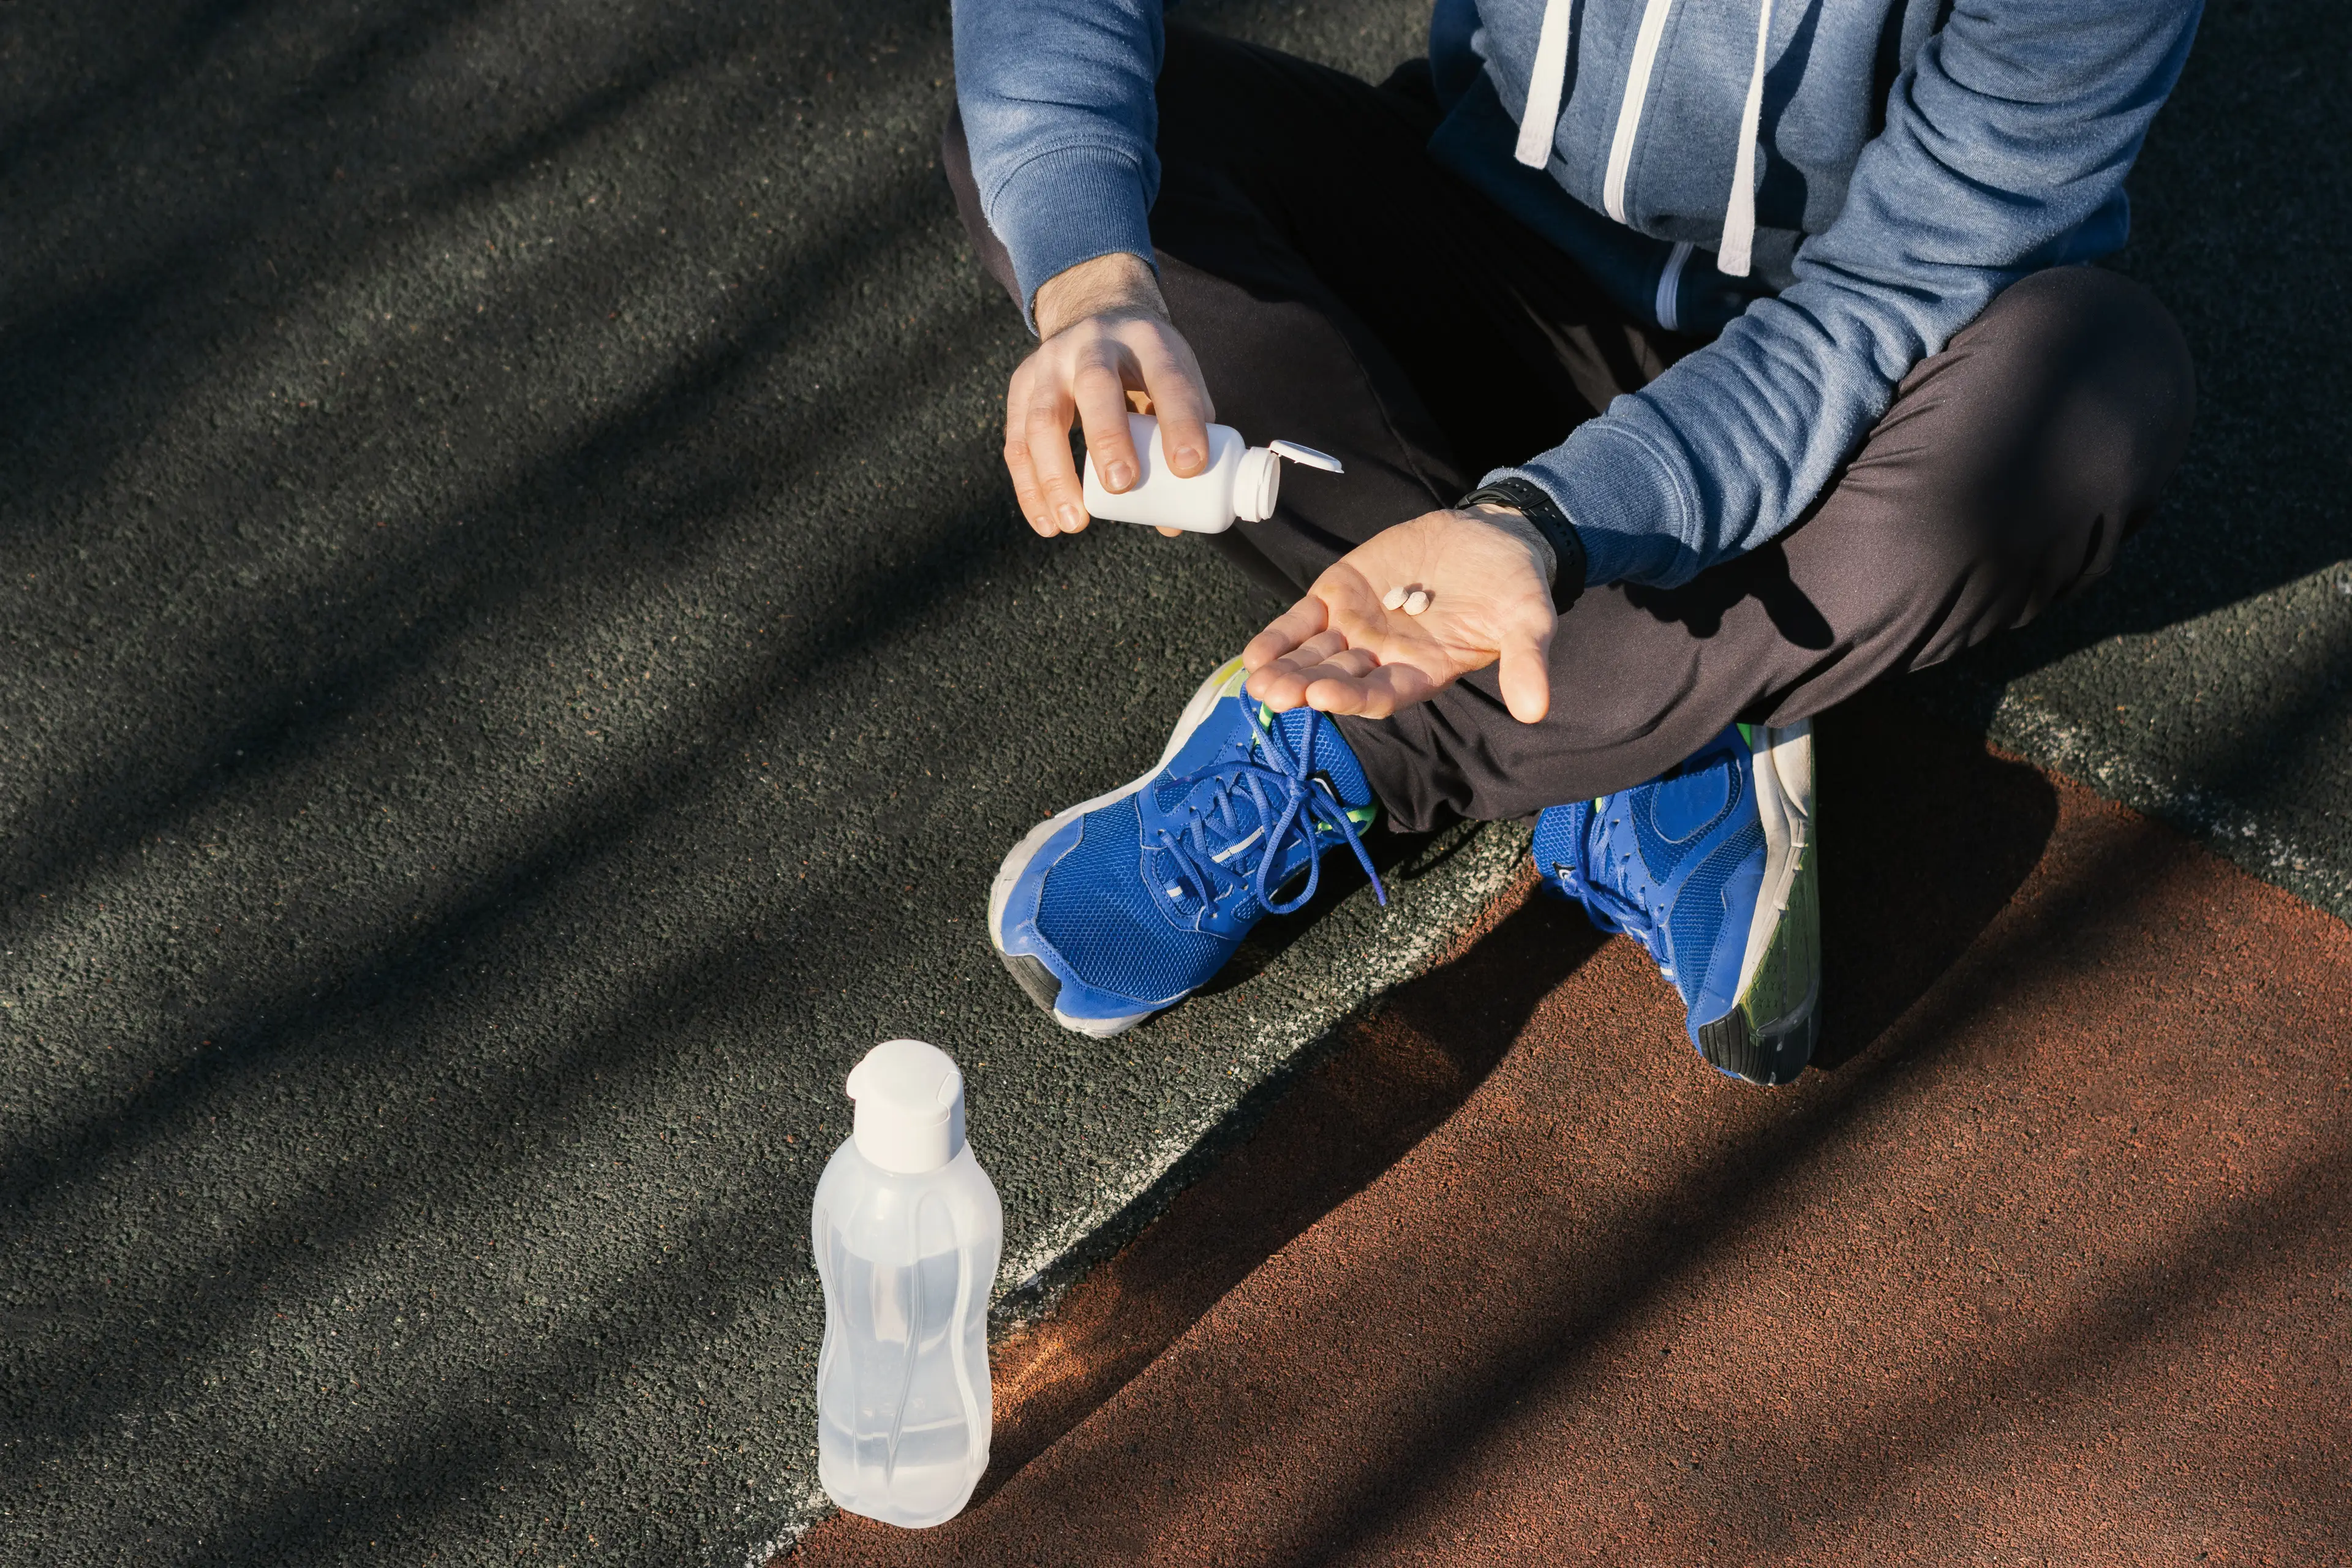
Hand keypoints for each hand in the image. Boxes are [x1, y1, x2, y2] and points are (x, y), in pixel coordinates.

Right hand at [1004, 253, 1213, 537]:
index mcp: (1147, 340)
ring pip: (1044, 417)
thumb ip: (1184, 441)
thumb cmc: (1147, 368)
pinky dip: (1030, 488)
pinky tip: (1047, 523)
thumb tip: (1172, 521)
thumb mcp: (1177, 382)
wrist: (1095, 316)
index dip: (1180, 421)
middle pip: (1095, 385)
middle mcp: (1094, 343)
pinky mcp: (1021, 386)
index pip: (1167, 377)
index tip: (1190, 467)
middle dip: (1107, 437)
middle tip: (1121, 485)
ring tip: (1074, 523)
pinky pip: (1017, 442)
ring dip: (1056, 474)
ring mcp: (1050, 362)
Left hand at [1243, 507, 1556, 723]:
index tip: (1324, 699)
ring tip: (1257, 682)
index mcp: (1423, 672)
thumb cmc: (1513, 586)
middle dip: (1305, 689)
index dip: (1354, 698)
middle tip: (1274, 696)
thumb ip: (1526, 662)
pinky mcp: (1339, 595)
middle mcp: (1384, 658)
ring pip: (1314, 656)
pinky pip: (1302, 621)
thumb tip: (1538, 710)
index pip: (1384, 694)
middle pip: (1339, 680)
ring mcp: (1357, 628)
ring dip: (1284, 669)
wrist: (1493, 536)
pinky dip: (1279, 637)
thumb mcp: (1528, 620)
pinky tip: (1254, 655)